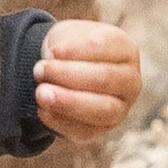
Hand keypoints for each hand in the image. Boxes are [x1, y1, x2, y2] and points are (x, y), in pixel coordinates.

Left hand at [33, 19, 141, 140]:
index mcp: (125, 50)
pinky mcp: (101, 129)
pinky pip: (85, 131)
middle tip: (38, 70)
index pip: (106, 46)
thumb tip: (53, 58)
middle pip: (105, 78)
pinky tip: (42, 110)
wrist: (64, 73)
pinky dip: (61, 121)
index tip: (50, 52)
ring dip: (68, 102)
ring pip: (102, 109)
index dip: (76, 50)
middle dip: (68, 75)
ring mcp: (120, 108)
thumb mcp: (68, 36)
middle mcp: (130, 80)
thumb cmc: (70, 51)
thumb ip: (65, 45)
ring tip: (41, 93)